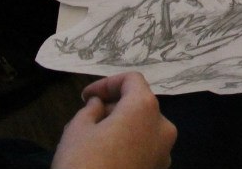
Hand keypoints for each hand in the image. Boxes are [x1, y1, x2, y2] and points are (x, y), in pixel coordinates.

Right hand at [52, 72, 175, 168]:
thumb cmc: (83, 164)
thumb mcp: (77, 130)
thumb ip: (90, 110)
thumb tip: (100, 104)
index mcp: (145, 108)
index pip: (132, 80)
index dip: (106, 83)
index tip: (85, 97)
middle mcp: (163, 126)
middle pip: (139, 104)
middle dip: (113, 107)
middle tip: (85, 118)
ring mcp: (164, 151)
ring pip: (143, 128)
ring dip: (121, 127)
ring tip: (92, 139)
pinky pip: (144, 148)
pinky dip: (128, 145)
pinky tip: (105, 157)